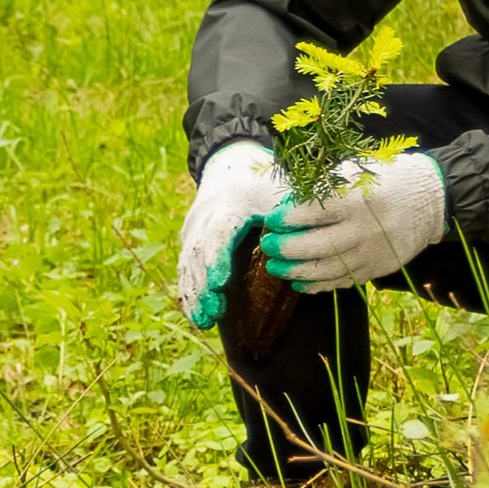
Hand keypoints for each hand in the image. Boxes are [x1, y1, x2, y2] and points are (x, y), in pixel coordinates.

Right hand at [174, 142, 293, 328]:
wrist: (230, 167)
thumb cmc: (262, 186)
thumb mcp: (277, 194)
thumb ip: (288, 217)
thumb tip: (302, 242)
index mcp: (230, 204)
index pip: (219, 232)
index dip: (217, 258)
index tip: (220, 282)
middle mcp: (205, 218)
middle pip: (200, 253)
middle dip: (205, 284)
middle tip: (215, 311)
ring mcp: (193, 231)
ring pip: (188, 265)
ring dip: (195, 294)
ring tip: (205, 320)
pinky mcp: (189, 243)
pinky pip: (185, 271)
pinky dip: (190, 294)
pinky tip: (199, 317)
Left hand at [265, 151, 446, 292]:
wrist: (431, 199)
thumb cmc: (386, 178)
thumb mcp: (354, 172)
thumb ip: (322, 188)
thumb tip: (285, 206)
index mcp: (356, 200)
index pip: (312, 214)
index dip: (286, 220)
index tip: (271, 220)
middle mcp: (364, 229)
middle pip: (316, 247)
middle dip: (285, 249)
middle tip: (268, 246)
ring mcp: (372, 252)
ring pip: (327, 270)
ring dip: (295, 272)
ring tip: (275, 267)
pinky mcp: (378, 268)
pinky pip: (343, 281)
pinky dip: (318, 285)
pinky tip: (300, 282)